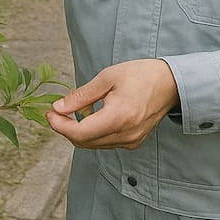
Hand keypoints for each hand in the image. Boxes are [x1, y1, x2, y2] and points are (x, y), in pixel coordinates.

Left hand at [45, 59, 179, 149]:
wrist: (170, 83)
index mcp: (118, 117)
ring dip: (79, 131)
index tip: (49, 113)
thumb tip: (59, 107)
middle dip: (66, 128)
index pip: (80, 133)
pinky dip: (93, 132)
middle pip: (84, 142)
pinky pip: (105, 142)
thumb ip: (81, 95)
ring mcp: (131, 141)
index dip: (60, 126)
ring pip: (94, 144)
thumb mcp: (107, 78)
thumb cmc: (140, 75)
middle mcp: (125, 135)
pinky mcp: (134, 142)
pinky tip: (93, 116)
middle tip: (56, 112)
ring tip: (74, 110)